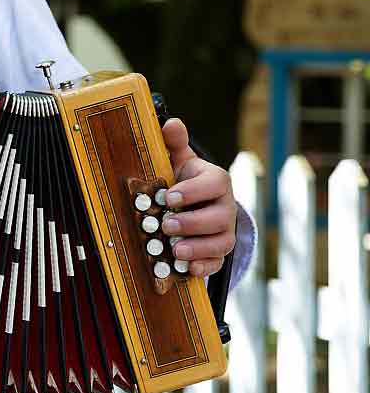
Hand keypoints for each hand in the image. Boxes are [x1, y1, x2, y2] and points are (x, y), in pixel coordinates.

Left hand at [159, 117, 236, 273]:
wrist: (191, 206)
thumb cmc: (181, 180)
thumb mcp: (177, 161)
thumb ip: (173, 144)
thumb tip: (170, 123)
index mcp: (216, 182)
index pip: (216, 183)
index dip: (194, 191)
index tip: (169, 196)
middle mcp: (224, 207)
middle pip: (219, 216)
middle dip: (192, 222)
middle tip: (167, 225)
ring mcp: (224, 231)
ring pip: (221, 242)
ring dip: (198, 247)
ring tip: (175, 250)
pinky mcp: (217, 253)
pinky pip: (217, 263)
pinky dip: (204, 267)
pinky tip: (188, 268)